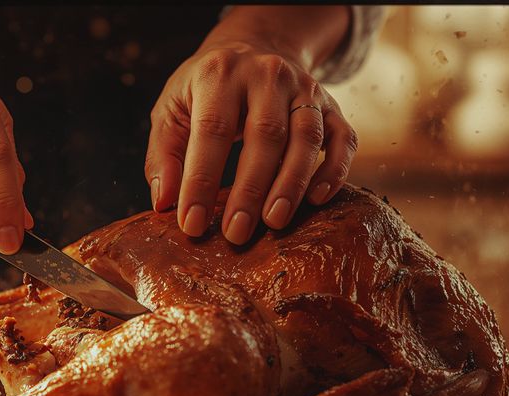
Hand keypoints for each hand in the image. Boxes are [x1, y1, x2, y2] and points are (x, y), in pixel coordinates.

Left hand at [146, 39, 356, 244]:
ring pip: (307, 137)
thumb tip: (164, 203)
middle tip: (236, 233)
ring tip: (274, 221)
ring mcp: (305, 88)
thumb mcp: (172, 109)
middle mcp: (267, 75)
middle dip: (250, 189)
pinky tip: (317, 199)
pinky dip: (335, 170)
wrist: (253, 48)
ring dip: (292, 183)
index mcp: (220, 74)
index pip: (212, 131)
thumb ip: (165, 155)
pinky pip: (343, 138)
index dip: (201, 180)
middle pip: (265, 135)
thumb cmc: (207, 90)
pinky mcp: (332, 105)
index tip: (192, 223)